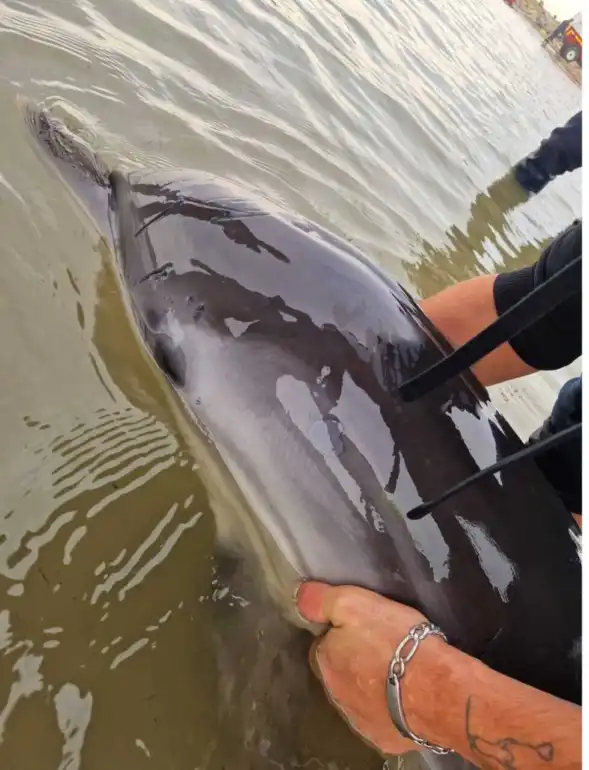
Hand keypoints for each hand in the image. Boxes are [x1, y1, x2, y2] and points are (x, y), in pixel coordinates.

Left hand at [296, 582, 445, 756]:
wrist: (435, 690)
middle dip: (356, 660)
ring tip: (399, 670)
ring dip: (372, 684)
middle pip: (341, 671)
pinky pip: (382, 718)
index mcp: (325, 661)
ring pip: (360, 696)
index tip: (363, 628)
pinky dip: (390, 707)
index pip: (324, 644)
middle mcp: (335, 695)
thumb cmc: (394, 641)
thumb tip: (299, 597)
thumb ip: (321, 600)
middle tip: (383, 646)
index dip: (343, 633)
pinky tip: (407, 696)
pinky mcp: (384, 738)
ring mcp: (359, 721)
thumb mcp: (353, 603)